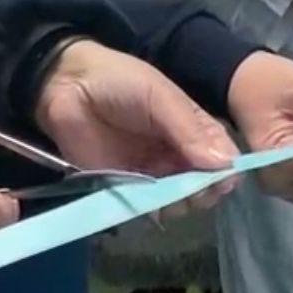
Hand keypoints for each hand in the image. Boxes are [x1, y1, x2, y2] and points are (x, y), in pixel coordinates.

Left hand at [34, 40, 236, 208]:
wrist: (66, 86)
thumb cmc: (118, 82)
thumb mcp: (159, 96)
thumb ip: (189, 129)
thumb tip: (226, 166)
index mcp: (192, 128)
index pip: (221, 156)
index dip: (225, 172)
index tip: (223, 183)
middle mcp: (177, 154)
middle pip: (204, 184)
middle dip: (204, 191)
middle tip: (195, 190)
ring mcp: (152, 174)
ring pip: (179, 200)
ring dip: (181, 204)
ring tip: (172, 197)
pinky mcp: (125, 188)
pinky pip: (148, 207)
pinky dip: (155, 211)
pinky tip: (153, 207)